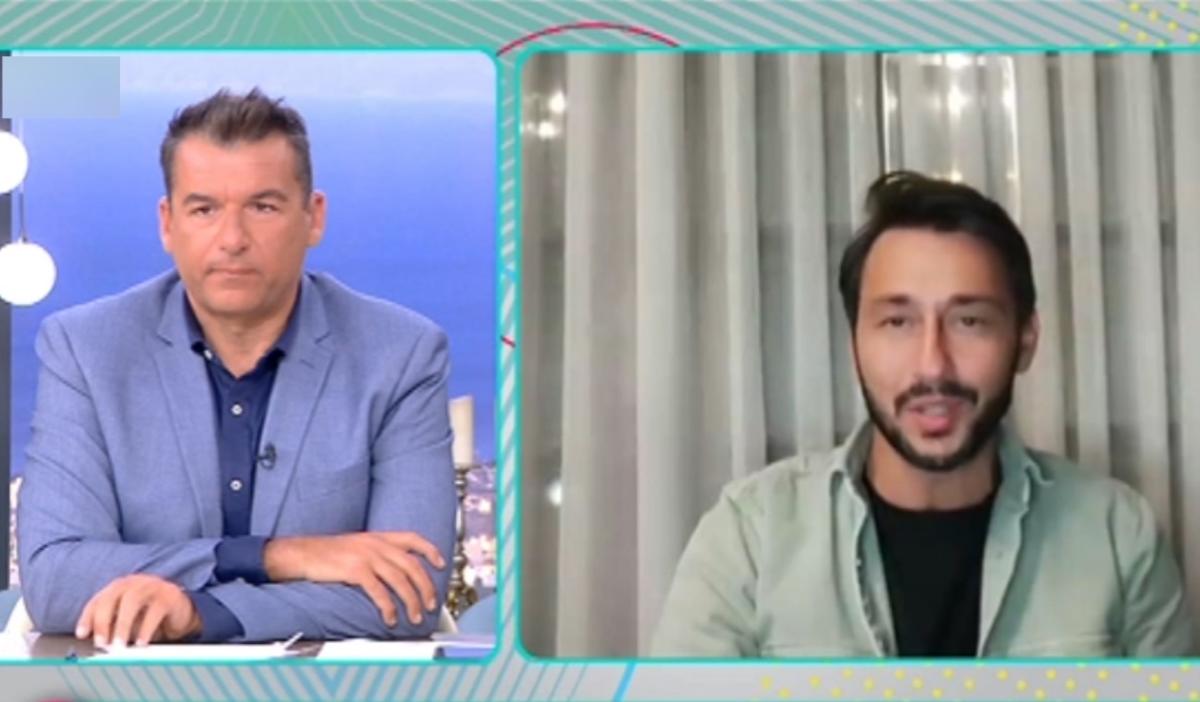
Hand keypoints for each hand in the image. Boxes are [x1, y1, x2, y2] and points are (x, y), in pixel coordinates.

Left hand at [76, 574, 200, 647]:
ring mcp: (152, 586)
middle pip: (112, 597)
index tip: (82, 635)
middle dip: (103, 621)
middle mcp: (134, 583)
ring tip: (119, 646)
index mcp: (119, 588)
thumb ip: (112, 625)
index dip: (87, 617)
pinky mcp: (169, 596)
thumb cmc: (148, 615)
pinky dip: (146, 628)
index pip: (98, 600)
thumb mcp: (127, 619)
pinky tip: (141, 642)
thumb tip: (96, 643)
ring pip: (132, 600)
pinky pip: (155, 610)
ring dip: (123, 625)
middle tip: (101, 643)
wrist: (181, 609)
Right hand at [264, 532, 445, 627]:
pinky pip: (379, 591)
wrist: (301, 553)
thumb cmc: (327, 553)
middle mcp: (376, 544)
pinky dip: (389, 607)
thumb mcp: (357, 545)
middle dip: (426, 587)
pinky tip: (391, 618)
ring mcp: (367, 556)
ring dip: (411, 601)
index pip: (413, 538)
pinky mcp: (356, 570)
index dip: (430, 550)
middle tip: (431, 604)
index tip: (441, 563)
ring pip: (400, 580)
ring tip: (416, 616)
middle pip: (412, 565)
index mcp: (379, 537)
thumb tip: (395, 571)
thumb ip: (377, 552)